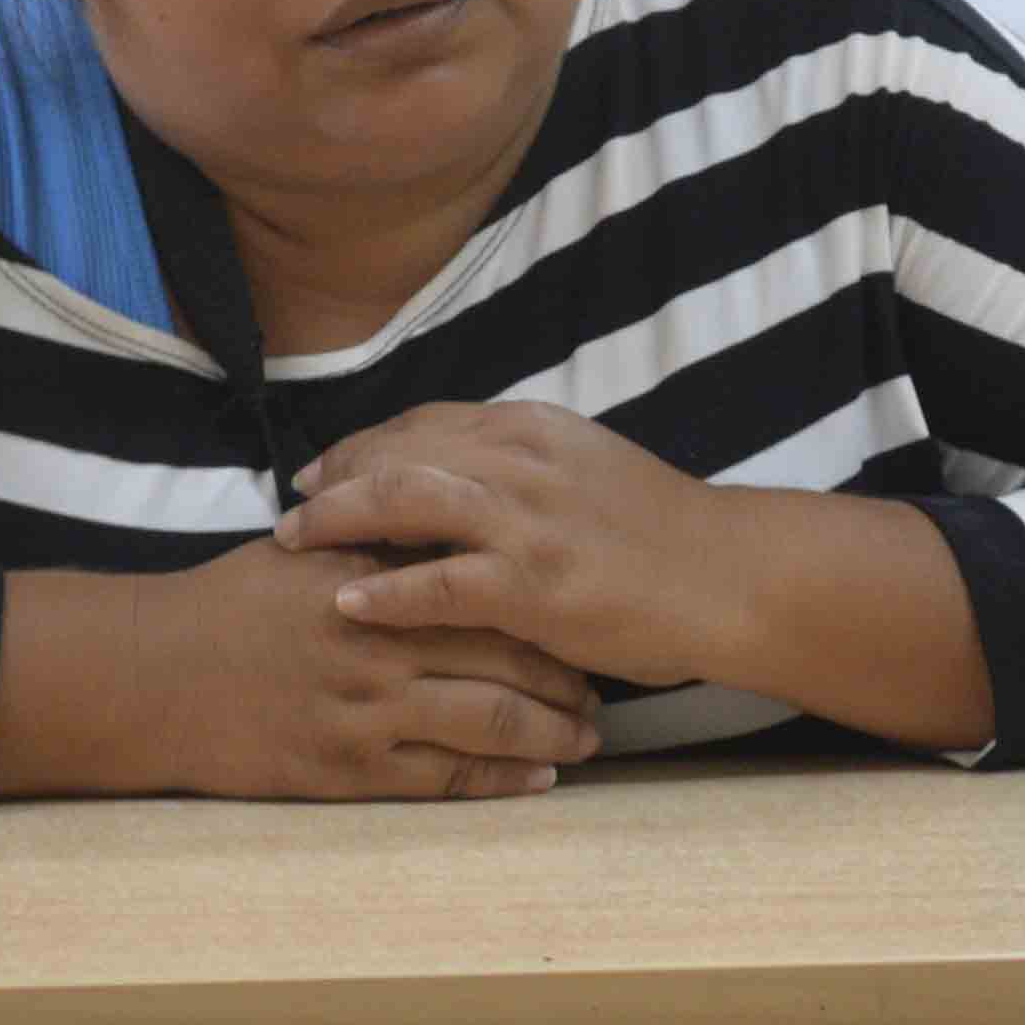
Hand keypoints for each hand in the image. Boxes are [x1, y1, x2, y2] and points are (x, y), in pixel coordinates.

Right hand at [120, 533, 612, 801]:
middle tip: (604, 687)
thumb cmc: (230, 606)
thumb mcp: (306, 552)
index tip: (584, 614)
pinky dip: (501, 781)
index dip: (547, 606)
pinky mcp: (348, 770)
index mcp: (375, 580)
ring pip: (490, 723)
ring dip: (551, 734)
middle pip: (507, 658)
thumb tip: (453, 521)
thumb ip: (382, 542)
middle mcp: (380, 644)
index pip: (487, 587)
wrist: (153, 677)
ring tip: (586, 739)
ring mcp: (367, 712)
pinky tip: (538, 780)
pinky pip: (445, 781)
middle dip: (567, 677)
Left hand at [282, 400, 735, 689]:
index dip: (364, 446)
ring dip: (338, 520)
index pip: (424, 423)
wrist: (731, 576)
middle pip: (398, 451)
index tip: (326, 471)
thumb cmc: (664, 537)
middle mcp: (521, 460)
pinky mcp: (533, 584)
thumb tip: (466, 476)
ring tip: (295, 543)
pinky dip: (384, 588)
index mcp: (533, 429)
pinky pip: (436, 581)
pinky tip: (346, 600)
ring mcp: (525, 522)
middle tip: (293, 510)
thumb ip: (525, 467)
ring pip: (402, 500)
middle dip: (335, 477)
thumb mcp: (589, 471)